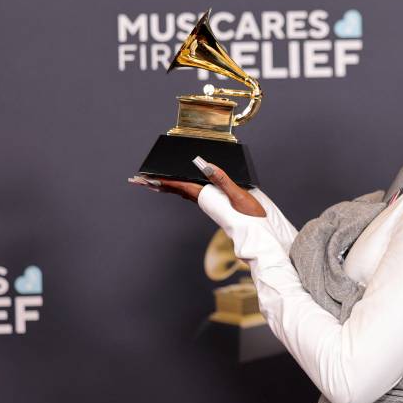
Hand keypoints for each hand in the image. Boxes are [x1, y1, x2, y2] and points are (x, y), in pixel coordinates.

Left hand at [128, 157, 265, 216]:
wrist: (260, 236)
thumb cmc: (252, 218)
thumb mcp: (239, 196)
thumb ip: (222, 180)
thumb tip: (205, 166)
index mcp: (208, 198)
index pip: (181, 186)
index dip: (163, 181)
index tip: (146, 178)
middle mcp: (206, 202)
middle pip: (177, 190)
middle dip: (159, 185)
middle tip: (141, 180)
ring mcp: (211, 205)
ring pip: (184, 193)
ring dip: (169, 187)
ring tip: (156, 182)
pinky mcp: (217, 206)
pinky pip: (195, 195)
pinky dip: (183, 189)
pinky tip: (184, 187)